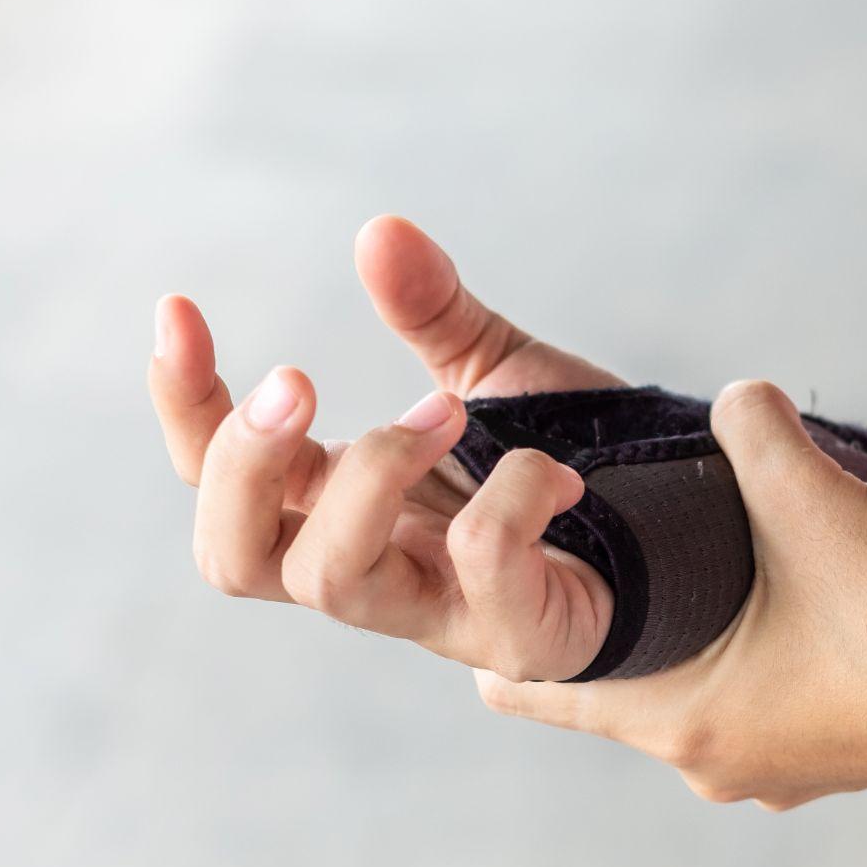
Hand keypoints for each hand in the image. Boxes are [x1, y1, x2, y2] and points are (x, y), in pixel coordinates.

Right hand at [147, 215, 624, 679]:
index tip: (180, 308)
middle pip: (231, 556)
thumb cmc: (573, 461)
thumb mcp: (494, 372)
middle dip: (245, 462)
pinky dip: (510, 497)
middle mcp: (371, 566)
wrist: (686, 533)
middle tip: (298, 378)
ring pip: (329, 578)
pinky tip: (554, 471)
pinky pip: (479, 565)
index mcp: (340, 502)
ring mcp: (437, 614)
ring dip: (374, 472)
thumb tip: (381, 231)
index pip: (214, 476)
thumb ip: (434, 312)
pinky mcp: (516, 635)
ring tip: (446, 412)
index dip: (183, 403)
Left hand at [475, 380, 866, 808]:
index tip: (526, 538)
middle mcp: (705, 759)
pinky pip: (741, 698)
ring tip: (700, 550)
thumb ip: (753, 432)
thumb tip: (738, 398)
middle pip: (591, 682)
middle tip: (603, 531)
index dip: (499, 604)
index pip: (513, 679)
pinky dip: (735, 648)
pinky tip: (782, 592)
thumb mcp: (821, 501)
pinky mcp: (815, 756)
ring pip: (673, 689)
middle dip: (587, 607)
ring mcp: (764, 769)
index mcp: (674, 714)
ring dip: (670, 625)